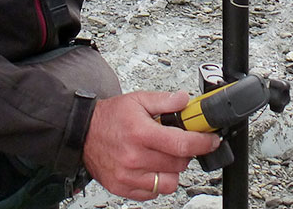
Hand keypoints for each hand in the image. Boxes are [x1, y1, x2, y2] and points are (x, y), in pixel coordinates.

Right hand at [83, 90, 220, 199]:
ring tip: (162, 156)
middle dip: (184, 152)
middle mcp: (135, 156)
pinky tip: (151, 166)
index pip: (181, 143)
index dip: (202, 142)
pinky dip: (158, 181)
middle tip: (177, 142)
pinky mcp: (124, 188)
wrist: (82, 133)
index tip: (211, 140)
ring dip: (172, 170)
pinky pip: (154, 192)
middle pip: (179, 163)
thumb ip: (164, 100)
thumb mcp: (137, 100)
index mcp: (140, 132)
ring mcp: (129, 175)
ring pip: (170, 182)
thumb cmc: (110, 117)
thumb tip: (185, 101)